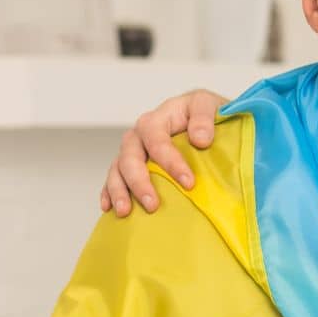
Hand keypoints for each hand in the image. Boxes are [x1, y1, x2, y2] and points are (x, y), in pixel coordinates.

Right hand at [99, 89, 227, 216]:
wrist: (201, 119)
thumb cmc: (204, 113)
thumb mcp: (208, 104)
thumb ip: (204, 117)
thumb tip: (200, 139)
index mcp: (157, 119)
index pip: (157, 140)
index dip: (170, 162)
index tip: (188, 182)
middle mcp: (139, 135)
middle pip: (130, 157)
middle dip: (139, 182)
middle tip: (153, 205)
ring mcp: (132, 151)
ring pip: (117, 169)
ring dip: (119, 191)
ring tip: (125, 212)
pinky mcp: (129, 165)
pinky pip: (114, 178)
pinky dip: (109, 193)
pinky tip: (109, 208)